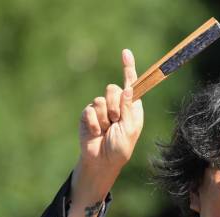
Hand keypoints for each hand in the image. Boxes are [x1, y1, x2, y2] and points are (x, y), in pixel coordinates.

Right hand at [78, 49, 143, 171]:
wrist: (101, 161)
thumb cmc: (120, 148)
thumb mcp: (129, 129)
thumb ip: (129, 109)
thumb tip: (128, 88)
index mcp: (131, 107)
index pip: (131, 84)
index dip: (128, 68)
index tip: (125, 52)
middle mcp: (117, 105)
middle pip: (113, 89)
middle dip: (115, 105)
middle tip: (115, 121)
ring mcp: (101, 109)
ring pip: (100, 100)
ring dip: (105, 118)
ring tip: (106, 130)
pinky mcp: (88, 114)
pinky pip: (90, 110)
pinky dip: (95, 124)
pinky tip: (97, 133)